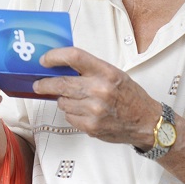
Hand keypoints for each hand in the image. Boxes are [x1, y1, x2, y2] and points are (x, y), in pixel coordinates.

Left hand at [32, 47, 160, 148]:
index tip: (45, 60)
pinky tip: (84, 112)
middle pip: (60, 83)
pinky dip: (72, 113)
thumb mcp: (114, 75)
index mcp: (106, 72)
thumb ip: (90, 70)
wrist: (146, 122)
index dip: (54, 57)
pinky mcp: (90, 126)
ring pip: (62, 102)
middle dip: (44, 83)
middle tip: (39, 84)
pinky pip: (69, 117)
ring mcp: (94, 110)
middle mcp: (99, 90)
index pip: (74, 57)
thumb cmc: (130, 97)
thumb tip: (62, 66)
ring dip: (63, 100)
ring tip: (75, 99)